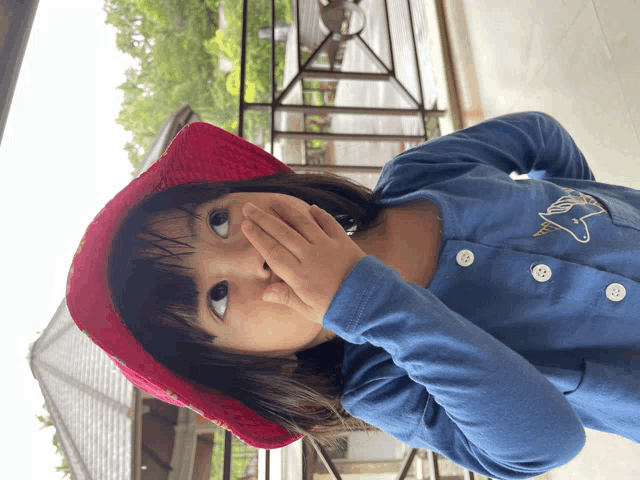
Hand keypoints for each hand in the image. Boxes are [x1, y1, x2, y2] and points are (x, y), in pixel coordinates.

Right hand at [241, 198, 366, 324]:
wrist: (371, 303)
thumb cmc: (338, 310)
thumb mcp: (309, 311)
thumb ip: (287, 298)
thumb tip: (264, 292)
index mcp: (299, 275)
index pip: (273, 251)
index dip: (258, 237)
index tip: (246, 225)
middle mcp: (310, 256)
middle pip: (282, 233)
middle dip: (263, 219)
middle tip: (249, 207)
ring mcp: (328, 246)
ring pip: (303, 223)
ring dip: (287, 211)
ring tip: (274, 201)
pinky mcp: (344, 242)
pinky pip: (329, 223)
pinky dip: (319, 214)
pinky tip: (311, 208)